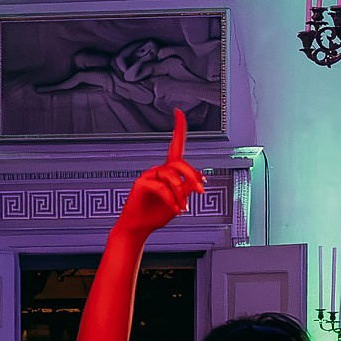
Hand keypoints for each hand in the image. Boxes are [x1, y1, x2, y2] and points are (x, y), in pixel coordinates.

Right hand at [115, 110, 207, 239]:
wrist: (139, 227)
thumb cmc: (157, 214)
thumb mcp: (179, 200)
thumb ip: (188, 188)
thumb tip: (199, 179)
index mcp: (168, 171)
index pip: (175, 145)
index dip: (178, 128)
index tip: (178, 112)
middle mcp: (158, 170)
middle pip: (178, 162)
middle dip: (192, 175)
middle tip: (201, 190)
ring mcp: (148, 175)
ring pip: (171, 176)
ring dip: (180, 192)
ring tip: (182, 206)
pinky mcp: (141, 183)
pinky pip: (161, 187)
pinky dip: (171, 199)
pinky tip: (176, 209)